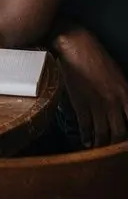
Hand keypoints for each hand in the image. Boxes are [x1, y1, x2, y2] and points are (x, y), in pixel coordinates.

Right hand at [53, 25, 127, 146]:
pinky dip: (86, 137)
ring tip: (99, 150)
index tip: (125, 145)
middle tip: (113, 152)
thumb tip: (124, 111)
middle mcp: (114, 102)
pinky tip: (86, 142)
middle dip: (116, 146)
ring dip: (101, 145)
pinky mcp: (80, 104)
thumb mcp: (118, 76)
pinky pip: (86, 127)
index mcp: (126, 94)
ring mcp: (97, 104)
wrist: (76, 46)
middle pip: (120, 134)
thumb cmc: (98, 59)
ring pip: (103, 134)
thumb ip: (123, 95)